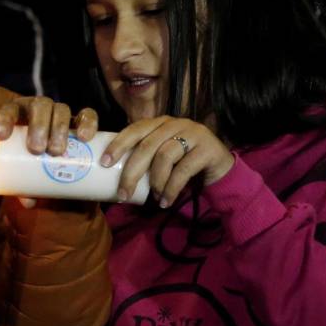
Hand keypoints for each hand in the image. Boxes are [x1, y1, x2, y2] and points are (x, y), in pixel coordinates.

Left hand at [0, 97, 99, 206]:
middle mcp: (40, 109)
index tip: (2, 136)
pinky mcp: (82, 120)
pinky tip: (85, 137)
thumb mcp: (24, 170)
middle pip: (40, 106)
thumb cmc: (31, 163)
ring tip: (57, 151)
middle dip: (38, 126)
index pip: (9, 110)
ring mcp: (61, 113)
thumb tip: (28, 201)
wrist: (56, 156)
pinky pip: (88, 115)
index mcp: (19, 115)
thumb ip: (24, 185)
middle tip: (37, 149)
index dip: (4, 119)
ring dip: (59, 128)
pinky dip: (88, 123)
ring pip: (62, 110)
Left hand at [100, 116, 234, 206]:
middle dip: (131, 172)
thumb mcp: (161, 158)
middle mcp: (175, 123)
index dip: (118, 144)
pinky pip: (183, 169)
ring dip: (155, 182)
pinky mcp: (207, 148)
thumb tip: (111, 179)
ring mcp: (193, 132)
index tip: (104, 162)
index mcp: (159, 123)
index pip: (134, 129)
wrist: (220, 170)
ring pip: (164, 156)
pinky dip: (171, 188)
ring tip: (154, 198)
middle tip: (123, 193)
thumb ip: (144, 159)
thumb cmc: (183, 165)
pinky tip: (165, 201)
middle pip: (146, 146)